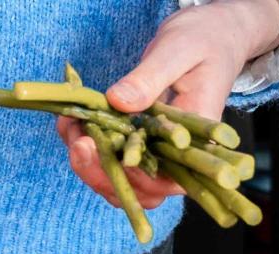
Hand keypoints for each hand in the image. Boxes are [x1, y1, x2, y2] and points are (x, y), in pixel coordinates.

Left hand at [60, 0, 278, 208]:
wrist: (207, 37)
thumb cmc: (203, 42)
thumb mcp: (178, 52)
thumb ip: (150, 79)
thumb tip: (119, 102)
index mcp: (196, 144)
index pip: (165, 182)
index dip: (133, 179)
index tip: (103, 152)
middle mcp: (175, 157)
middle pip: (137, 190)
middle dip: (100, 173)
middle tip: (78, 142)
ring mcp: (154, 152)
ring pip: (118, 179)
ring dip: (87, 162)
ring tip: (71, 126)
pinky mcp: (135, 141)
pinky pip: (108, 156)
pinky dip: (85, 144)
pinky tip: (72, 120)